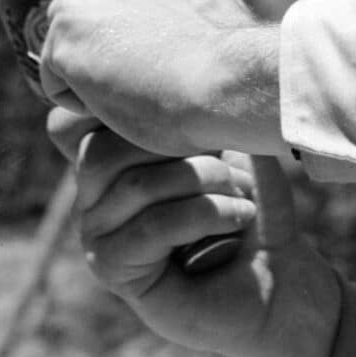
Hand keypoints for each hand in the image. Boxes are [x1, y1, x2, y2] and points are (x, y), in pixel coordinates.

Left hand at [39, 0, 284, 157]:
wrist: (226, 80)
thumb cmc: (229, 66)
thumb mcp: (208, 14)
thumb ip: (172, 4)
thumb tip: (161, 28)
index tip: (110, 28)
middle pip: (72, 3)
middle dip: (89, 41)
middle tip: (130, 75)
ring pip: (62, 44)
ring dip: (87, 72)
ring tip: (133, 89)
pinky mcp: (65, 37)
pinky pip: (55, 82)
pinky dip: (80, 101)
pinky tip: (120, 102)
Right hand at [48, 109, 337, 356]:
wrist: (279, 276)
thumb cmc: (254, 203)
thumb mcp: (234, 143)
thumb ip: (200, 112)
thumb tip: (191, 79)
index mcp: (110, 158)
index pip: (76, 121)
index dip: (128, 110)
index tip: (192, 115)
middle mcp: (92, 197)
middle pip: (102, 149)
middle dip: (177, 144)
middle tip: (230, 160)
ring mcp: (98, 237)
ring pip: (136, 187)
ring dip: (204, 180)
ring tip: (243, 193)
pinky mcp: (117, 273)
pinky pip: (152, 228)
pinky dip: (206, 214)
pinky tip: (239, 216)